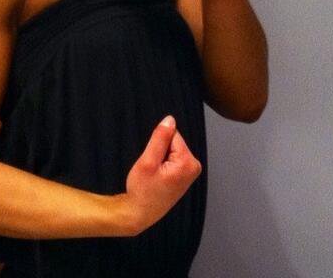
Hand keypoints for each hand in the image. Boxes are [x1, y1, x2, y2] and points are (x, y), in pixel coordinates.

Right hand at [121, 115, 201, 235]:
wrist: (139, 213)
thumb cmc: (142, 190)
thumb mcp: (148, 161)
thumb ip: (160, 138)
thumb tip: (170, 119)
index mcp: (188, 162)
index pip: (172, 135)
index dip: (157, 145)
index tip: (153, 161)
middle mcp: (194, 167)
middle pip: (174, 142)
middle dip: (160, 151)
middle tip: (152, 169)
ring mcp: (190, 172)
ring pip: (171, 150)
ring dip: (160, 158)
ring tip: (155, 175)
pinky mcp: (184, 175)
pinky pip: (172, 159)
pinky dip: (162, 164)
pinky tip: (158, 178)